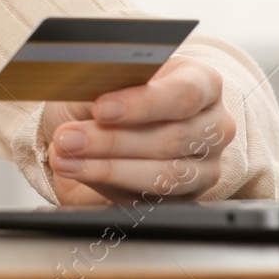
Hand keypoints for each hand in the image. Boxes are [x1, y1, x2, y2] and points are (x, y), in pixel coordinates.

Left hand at [38, 55, 233, 204]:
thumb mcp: (105, 77)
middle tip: (70, 137)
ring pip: (164, 175)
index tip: (101, 108)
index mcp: (202, 83)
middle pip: (173, 138)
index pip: (185, 93)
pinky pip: (152, 200)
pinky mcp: (186, 199)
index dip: (142, 103)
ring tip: (66, 158)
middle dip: (113, 140)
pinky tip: (79, 174)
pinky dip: (109, 187)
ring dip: (107, 168)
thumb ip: (104, 82)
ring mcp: (204, 166)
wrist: (99, 127)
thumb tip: (89, 87)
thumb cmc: (111, 94)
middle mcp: (212, 125)